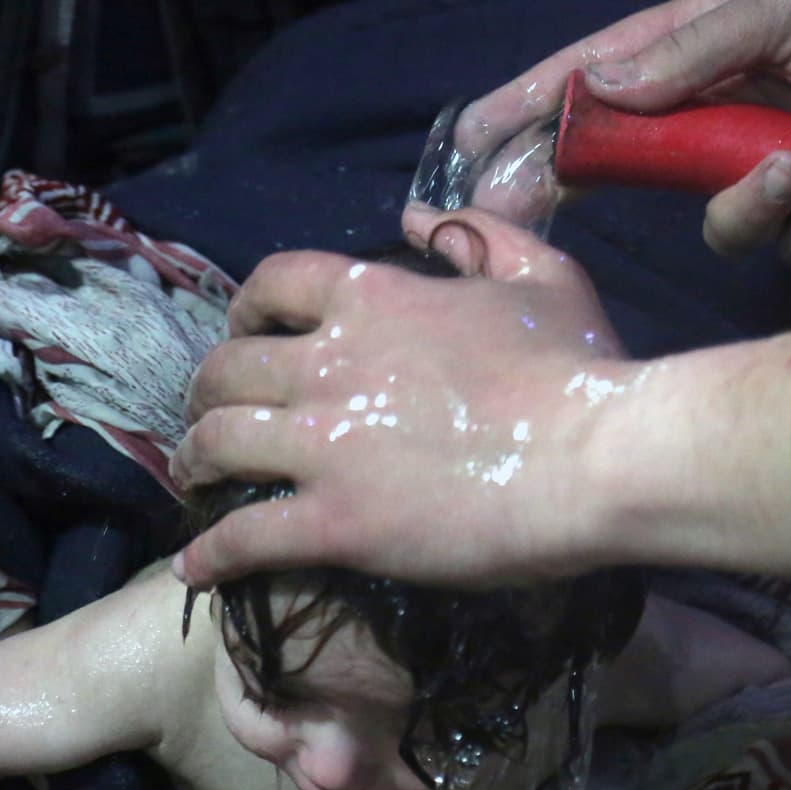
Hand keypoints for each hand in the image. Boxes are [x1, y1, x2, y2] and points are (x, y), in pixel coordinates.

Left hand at [170, 208, 630, 587]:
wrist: (599, 458)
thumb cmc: (581, 367)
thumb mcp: (542, 273)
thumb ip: (477, 237)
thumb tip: (417, 219)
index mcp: (372, 297)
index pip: (273, 282)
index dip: (246, 309)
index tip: (245, 333)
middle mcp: (328, 363)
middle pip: (226, 368)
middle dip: (206, 392)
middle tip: (210, 415)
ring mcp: (324, 445)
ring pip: (216, 443)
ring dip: (191, 461)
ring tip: (192, 480)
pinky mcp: (335, 522)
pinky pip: (244, 537)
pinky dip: (209, 554)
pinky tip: (193, 569)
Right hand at [460, 0, 790, 265]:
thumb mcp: (778, 7)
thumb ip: (689, 53)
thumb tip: (601, 85)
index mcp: (694, 52)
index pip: (589, 84)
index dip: (526, 113)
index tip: (466, 144)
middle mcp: (716, 115)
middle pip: (620, 169)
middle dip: (578, 192)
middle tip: (525, 219)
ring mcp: (762, 166)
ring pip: (714, 225)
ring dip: (751, 207)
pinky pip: (787, 246)